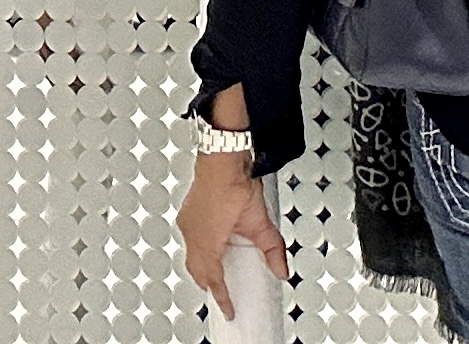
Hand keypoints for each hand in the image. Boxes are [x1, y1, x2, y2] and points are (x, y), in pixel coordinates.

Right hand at [176, 149, 289, 300]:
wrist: (222, 158)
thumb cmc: (234, 183)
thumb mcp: (260, 222)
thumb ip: (272, 249)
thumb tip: (281, 269)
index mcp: (208, 241)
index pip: (213, 279)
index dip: (222, 298)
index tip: (229, 309)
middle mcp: (193, 234)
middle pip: (197, 271)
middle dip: (208, 285)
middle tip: (222, 296)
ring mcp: (188, 222)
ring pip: (191, 256)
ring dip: (202, 268)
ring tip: (215, 276)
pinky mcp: (188, 212)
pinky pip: (190, 240)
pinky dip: (198, 251)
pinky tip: (210, 248)